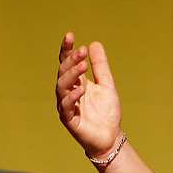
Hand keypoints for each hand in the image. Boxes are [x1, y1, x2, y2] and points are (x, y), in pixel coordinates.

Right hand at [54, 34, 121, 155]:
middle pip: (63, 72)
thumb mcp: (107, 85)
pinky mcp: (69, 119)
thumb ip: (100, 66)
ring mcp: (66, 105)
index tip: (70, 36)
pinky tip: (81, 88)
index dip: (66, 49)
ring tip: (83, 66)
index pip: (66, 62)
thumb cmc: (106, 112)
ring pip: (62, 86)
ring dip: (71, 75)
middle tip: (82, 51)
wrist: (111, 136)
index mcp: (76, 81)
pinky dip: (72, 96)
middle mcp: (68, 91)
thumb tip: (94, 43)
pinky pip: (66, 106)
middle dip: (71, 60)